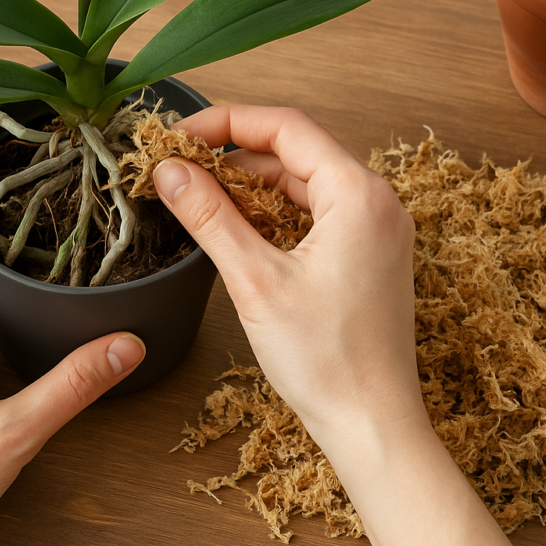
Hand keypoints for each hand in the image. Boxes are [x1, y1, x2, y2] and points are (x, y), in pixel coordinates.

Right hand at [154, 105, 533, 545]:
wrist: (372, 423)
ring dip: (250, 185)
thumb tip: (170, 171)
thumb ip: (210, 218)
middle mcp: (376, 202)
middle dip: (233, 154)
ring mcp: (376, 230)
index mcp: (359, 195)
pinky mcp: (368, 256)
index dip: (225, 122)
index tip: (177, 135)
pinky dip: (274, 213)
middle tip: (178, 166)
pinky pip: (315, 214)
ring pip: (303, 183)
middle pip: (295, 151)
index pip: (285, 127)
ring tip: (196, 196)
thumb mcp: (255, 281)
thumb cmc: (326, 360)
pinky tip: (236, 227)